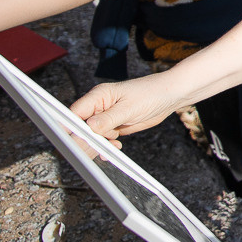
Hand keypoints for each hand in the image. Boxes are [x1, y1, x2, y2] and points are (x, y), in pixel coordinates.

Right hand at [71, 72, 187, 142]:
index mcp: (98, 96)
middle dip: (85, 140)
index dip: (70, 129)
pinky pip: (103, 139)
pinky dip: (107, 146)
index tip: (74, 142)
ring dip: (98, 145)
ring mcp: (105, 117)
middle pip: (80, 128)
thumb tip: (88, 128)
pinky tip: (115, 147)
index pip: (74, 114)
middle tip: (97, 147)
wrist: (170, 96)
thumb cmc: (152, 93)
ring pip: (91, 136)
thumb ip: (108, 119)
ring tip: (112, 147)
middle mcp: (98, 107)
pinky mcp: (114, 126)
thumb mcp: (130, 107)